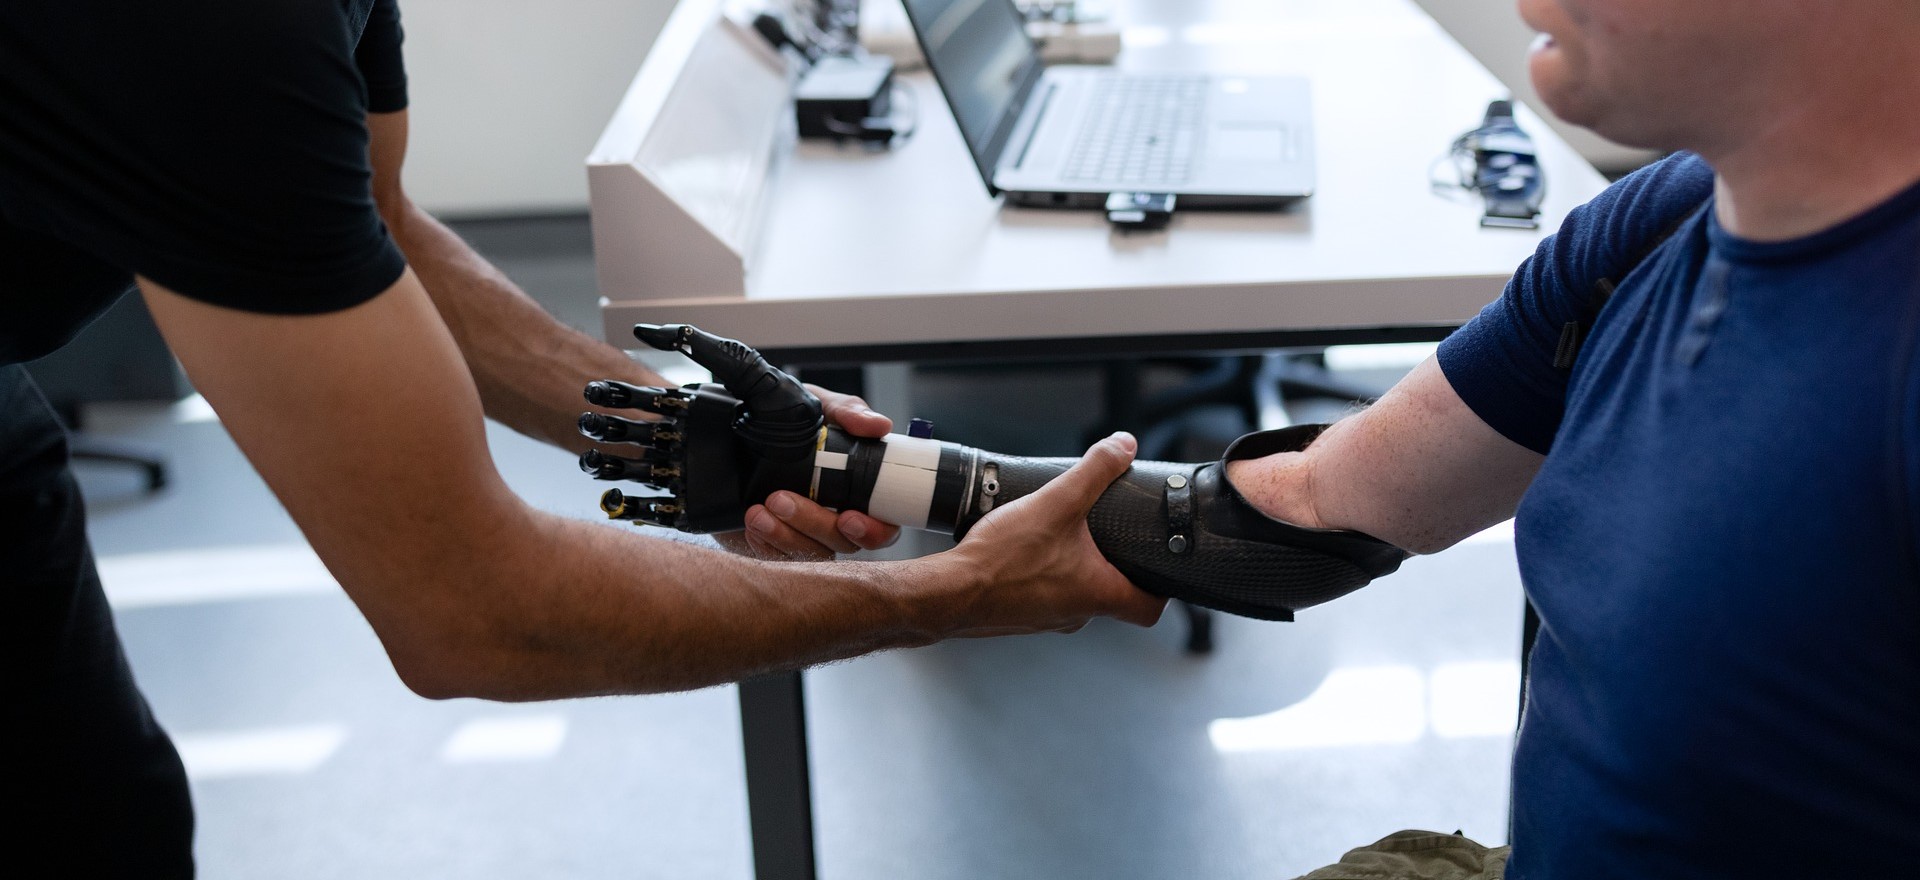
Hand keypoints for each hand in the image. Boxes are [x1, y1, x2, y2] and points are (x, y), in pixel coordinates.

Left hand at [735, 384, 901, 559]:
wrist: (746, 431)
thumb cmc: (796, 422)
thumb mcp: (820, 406)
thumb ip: (848, 411)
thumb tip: (878, 425)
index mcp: (862, 492)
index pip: (883, 527)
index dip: (872, 531)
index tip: (849, 518)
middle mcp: (839, 519)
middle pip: (842, 543)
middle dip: (813, 525)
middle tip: (781, 499)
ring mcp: (809, 536)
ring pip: (809, 554)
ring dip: (784, 536)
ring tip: (758, 512)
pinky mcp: (779, 545)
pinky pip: (778, 559)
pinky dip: (765, 544)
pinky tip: (752, 525)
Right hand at [932, 432, 1166, 635]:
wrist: (948, 593)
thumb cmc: (1003, 560)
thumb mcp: (1056, 503)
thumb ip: (1094, 472)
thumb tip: (1123, 446)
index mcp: (1097, 595)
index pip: (1148, 609)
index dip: (1161, 589)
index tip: (1160, 569)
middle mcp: (1076, 615)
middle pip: (1110, 595)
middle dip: (1110, 565)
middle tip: (1107, 536)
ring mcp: (1046, 619)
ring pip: (1073, 593)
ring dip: (1072, 567)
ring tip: (1060, 536)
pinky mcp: (1018, 616)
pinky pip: (1042, 595)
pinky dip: (1041, 574)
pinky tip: (1024, 551)